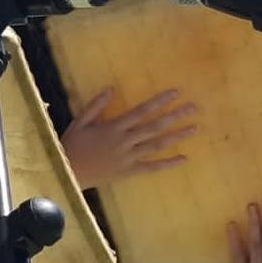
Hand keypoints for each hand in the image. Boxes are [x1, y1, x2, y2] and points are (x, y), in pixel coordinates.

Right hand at [61, 88, 197, 188]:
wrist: (67, 173)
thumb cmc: (71, 146)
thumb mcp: (79, 122)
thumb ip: (95, 106)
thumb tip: (110, 88)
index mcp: (114, 127)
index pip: (142, 111)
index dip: (159, 101)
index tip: (175, 93)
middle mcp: (124, 141)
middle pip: (155, 127)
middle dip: (175, 116)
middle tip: (194, 108)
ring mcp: (128, 157)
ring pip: (157, 145)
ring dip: (177, 136)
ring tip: (194, 128)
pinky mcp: (128, 171)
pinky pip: (151, 167)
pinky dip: (168, 163)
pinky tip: (184, 158)